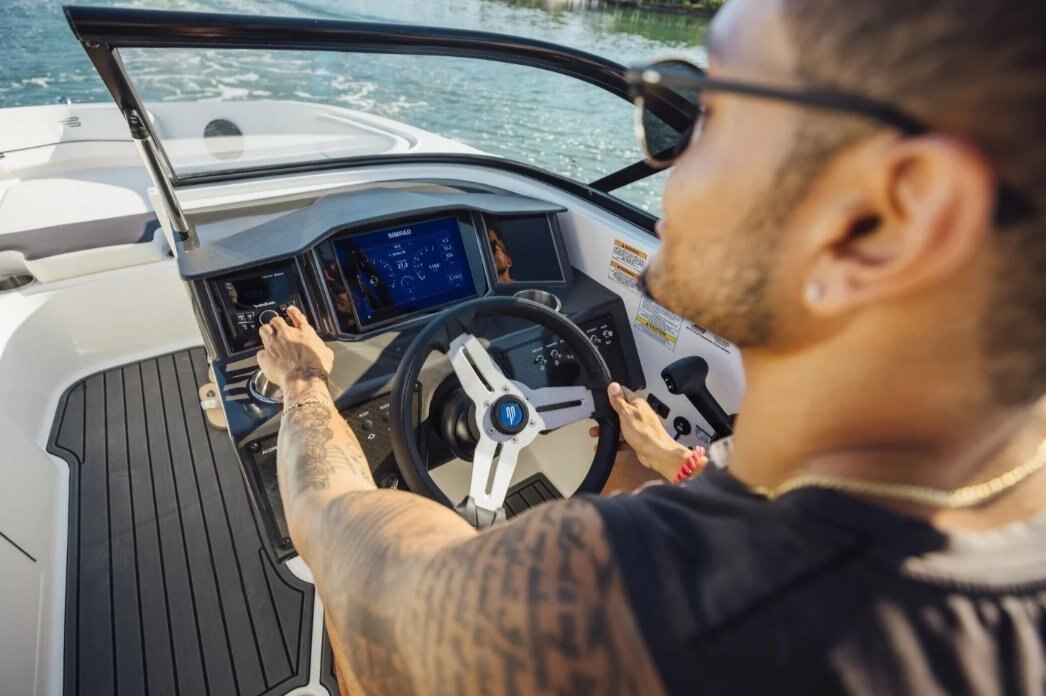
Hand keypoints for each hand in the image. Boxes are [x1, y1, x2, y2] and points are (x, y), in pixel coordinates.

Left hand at [256, 306, 334, 392]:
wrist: (303, 378)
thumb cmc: (316, 367)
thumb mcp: (327, 354)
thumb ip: (321, 347)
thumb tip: (323, 349)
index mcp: (304, 332)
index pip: (296, 315)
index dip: (292, 312)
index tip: (290, 310)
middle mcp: (286, 334)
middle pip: (276, 320)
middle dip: (276, 323)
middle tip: (277, 328)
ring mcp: (273, 344)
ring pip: (264, 329)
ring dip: (266, 332)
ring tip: (267, 336)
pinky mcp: (265, 356)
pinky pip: (260, 352)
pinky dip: (263, 354)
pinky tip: (266, 358)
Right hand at [589, 382, 706, 479]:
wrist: (657, 454)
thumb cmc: (646, 434)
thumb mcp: (627, 414)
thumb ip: (618, 401)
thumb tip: (613, 386)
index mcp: (637, 403)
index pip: (622, 391)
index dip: (611, 392)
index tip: (602, 396)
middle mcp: (639, 413)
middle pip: (620, 409)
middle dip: (608, 414)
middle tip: (599, 417)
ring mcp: (639, 426)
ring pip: (621, 425)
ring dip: (611, 429)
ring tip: (599, 432)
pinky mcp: (638, 438)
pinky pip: (624, 438)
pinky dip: (617, 441)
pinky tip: (611, 444)